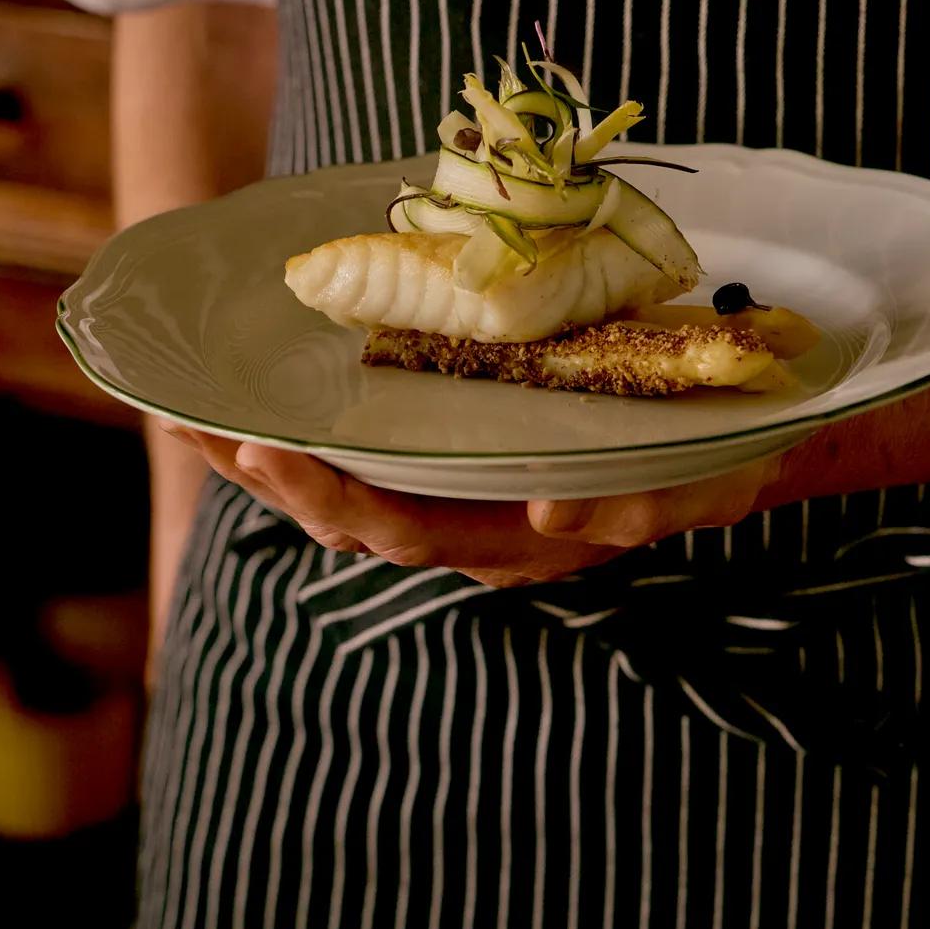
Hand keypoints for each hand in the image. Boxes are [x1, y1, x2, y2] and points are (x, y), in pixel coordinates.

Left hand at [161, 425, 780, 585]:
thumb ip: (639, 504)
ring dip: (270, 457)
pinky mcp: (464, 458)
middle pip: (346, 517)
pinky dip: (313, 427)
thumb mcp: (701, 483)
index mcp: (513, 541)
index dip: (325, 495)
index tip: (263, 446)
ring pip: (346, 490)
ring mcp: (463, 495)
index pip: (398, 529)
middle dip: (266, 477)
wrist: (742, 444)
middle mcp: (473, 526)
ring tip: (191, 406)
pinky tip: (269, 387)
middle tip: (187, 418)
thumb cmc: (721, 462)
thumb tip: (548, 505)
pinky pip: (372, 455)